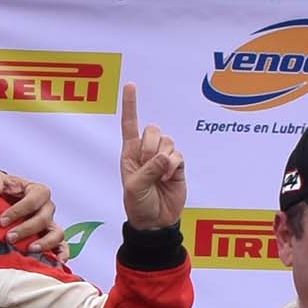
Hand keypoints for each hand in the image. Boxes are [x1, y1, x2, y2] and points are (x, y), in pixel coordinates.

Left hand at [0, 172, 63, 257]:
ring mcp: (50, 224)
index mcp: (37, 192)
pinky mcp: (51, 239)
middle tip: (9, 237)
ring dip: (45, 243)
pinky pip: (62, 247)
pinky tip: (57, 263)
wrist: (2, 202)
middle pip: (44, 218)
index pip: (34, 199)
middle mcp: (47, 208)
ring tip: (29, 250)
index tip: (1, 221)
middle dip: (26, 229)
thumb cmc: (3, 190)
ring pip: (57, 234)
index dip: (18, 210)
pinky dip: (62, 254)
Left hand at [118, 83, 185, 229]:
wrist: (155, 222)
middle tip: (147, 165)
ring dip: (162, 158)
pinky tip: (168, 177)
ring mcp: (163, 158)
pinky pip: (178, 155)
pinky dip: (174, 165)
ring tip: (159, 176)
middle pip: (153, 130)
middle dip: (150, 146)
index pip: (130, 124)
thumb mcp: (135, 187)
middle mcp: (146, 152)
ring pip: (168, 142)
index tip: (131, 85)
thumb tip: (165, 157)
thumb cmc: (138, 205)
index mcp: (129, 153)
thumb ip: (149, 169)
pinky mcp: (178, 166)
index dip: (131, 105)